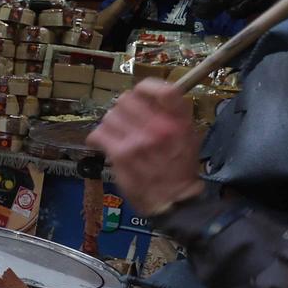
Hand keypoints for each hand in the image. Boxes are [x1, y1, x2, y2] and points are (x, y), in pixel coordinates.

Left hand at [86, 80, 205, 215]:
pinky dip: (98, 138)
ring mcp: (139, 140)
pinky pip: (99, 134)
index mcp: (179, 121)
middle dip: (123, 109)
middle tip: (127, 121)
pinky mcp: (121, 154)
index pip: (161, 89)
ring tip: (119, 135)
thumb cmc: (180, 168)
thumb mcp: (188, 136)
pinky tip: (105, 144)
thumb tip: (149, 97)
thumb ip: (172, 114)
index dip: (146, 88)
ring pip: (110, 116)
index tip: (141, 95)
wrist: (173, 199)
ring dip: (111, 125)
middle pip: (126, 99)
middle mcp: (159, 127)